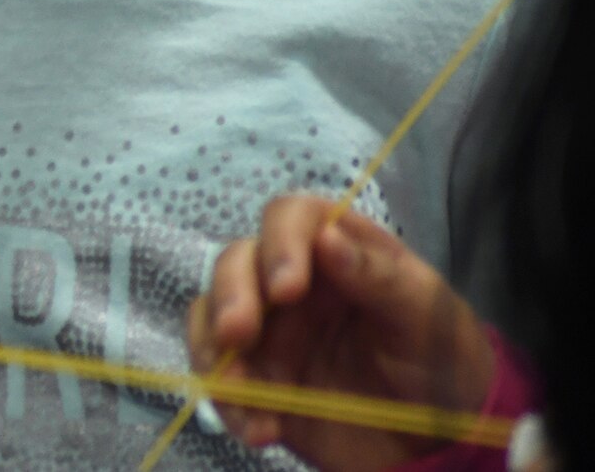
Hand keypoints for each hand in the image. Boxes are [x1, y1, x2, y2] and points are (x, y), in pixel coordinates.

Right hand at [188, 195, 495, 471]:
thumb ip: (379, 276)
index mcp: (334, 249)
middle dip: (231, 295)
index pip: (289, 218)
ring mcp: (268, 329)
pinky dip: (228, 404)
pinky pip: (220, 379)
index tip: (287, 287)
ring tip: (238, 393)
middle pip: (236, 262)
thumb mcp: (424, 312)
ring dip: (214, 350)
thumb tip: (326, 237)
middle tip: (239, 333)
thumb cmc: (442, 355)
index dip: (279, 244)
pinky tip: (258, 430)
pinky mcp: (256, 377)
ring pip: (212, 316)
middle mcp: (290, 281)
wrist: (442, 436)